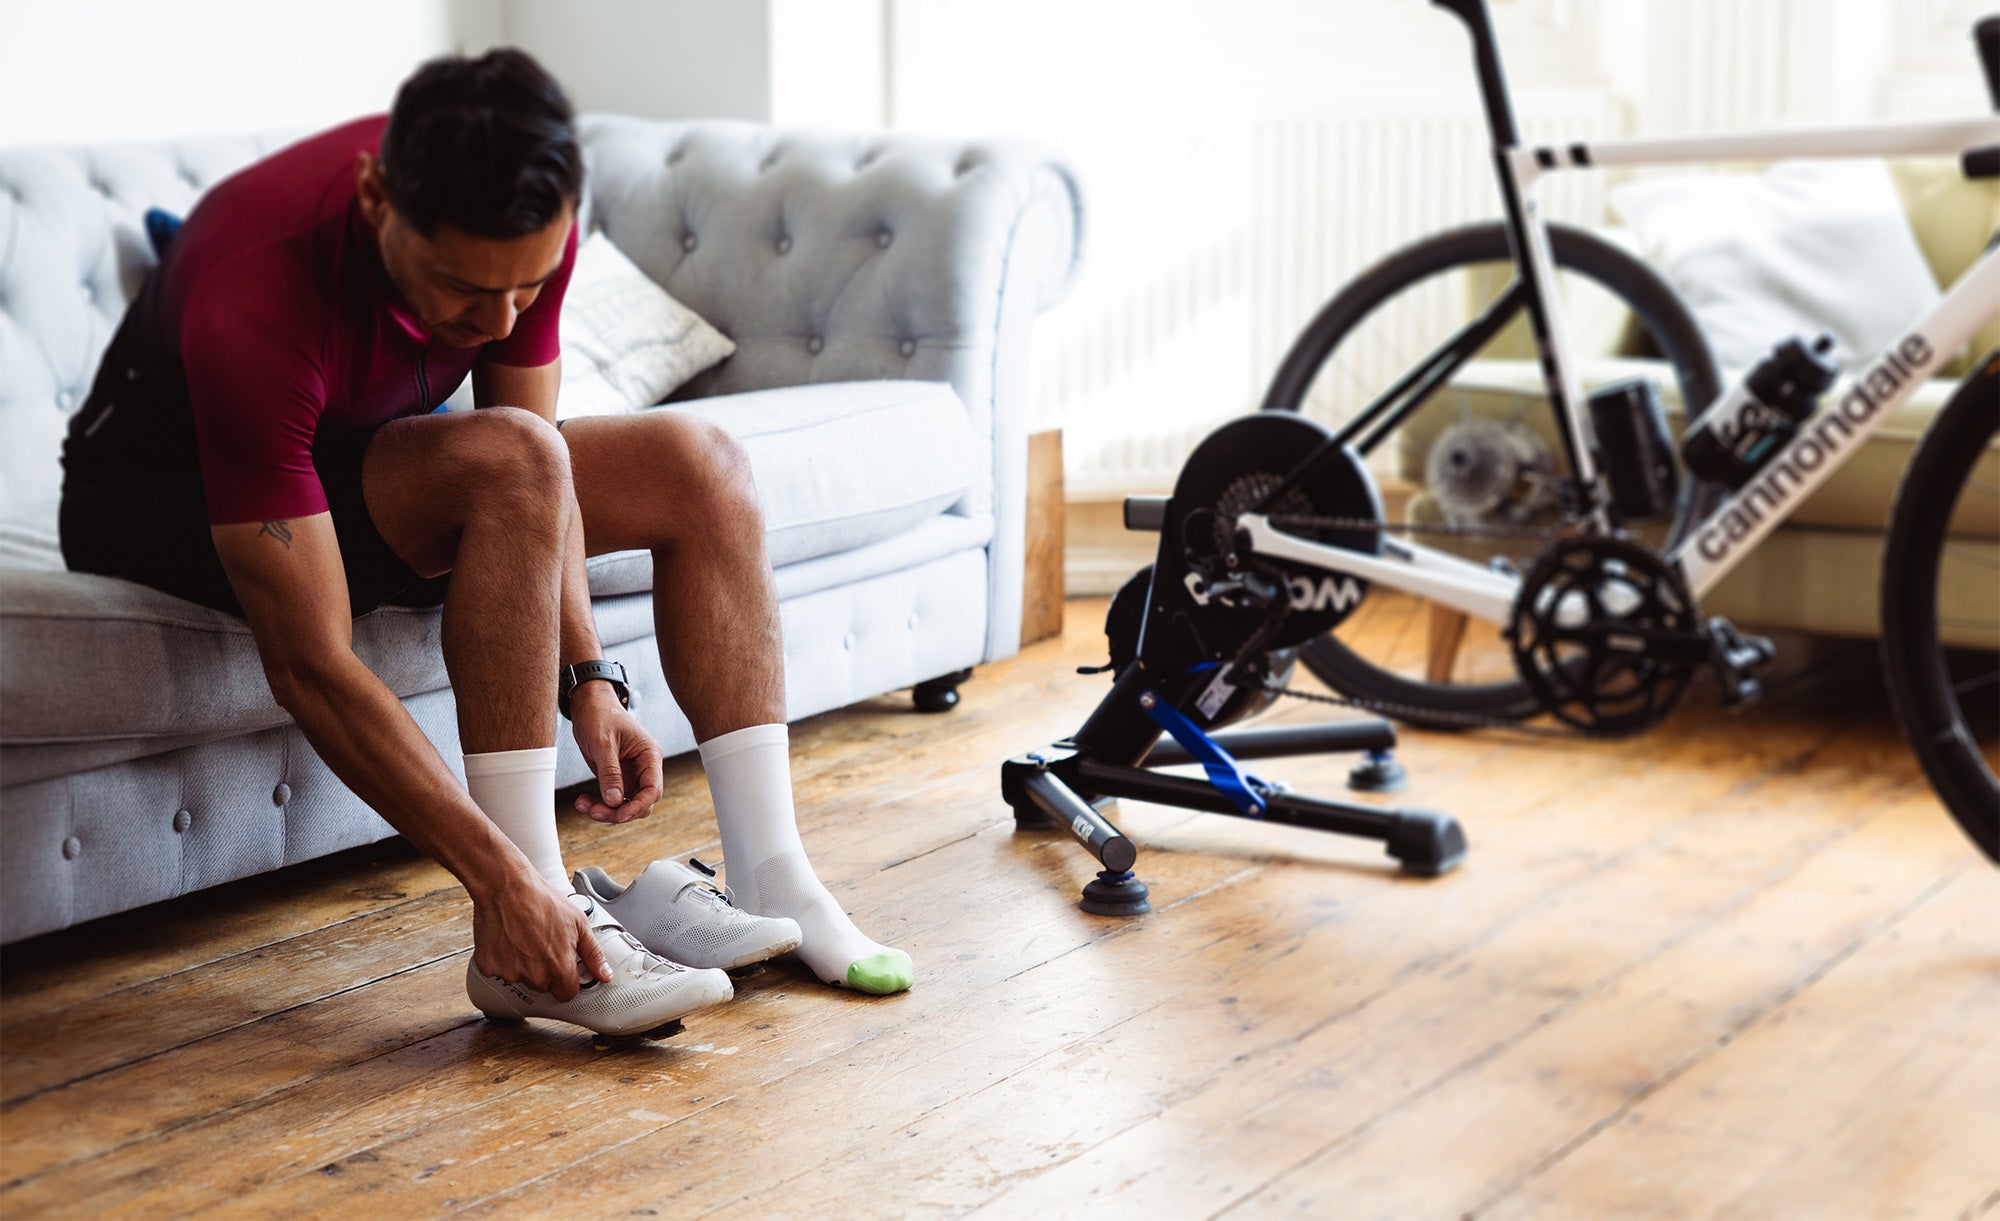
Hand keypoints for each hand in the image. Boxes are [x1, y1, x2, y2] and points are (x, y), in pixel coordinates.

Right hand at [470, 870, 612, 999]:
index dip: (567, 981)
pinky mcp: (488, 966)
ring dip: (521, 964)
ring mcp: (510, 973)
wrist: (507, 886)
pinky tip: (505, 938)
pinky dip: (500, 959)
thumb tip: (605, 975)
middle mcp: (535, 975)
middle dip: (543, 970)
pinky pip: (497, 970)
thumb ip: (593, 954)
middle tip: (540, 943)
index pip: (566, 993)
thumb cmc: (542, 900)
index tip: (562, 967)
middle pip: (543, 985)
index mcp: (559, 968)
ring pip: (520, 978)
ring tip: (522, 936)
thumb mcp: (578, 923)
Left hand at [570, 683, 662, 822]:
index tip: (618, 814)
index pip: (653, 790)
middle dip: (618, 812)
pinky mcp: (618, 778)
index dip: (637, 806)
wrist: (589, 705)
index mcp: (649, 756)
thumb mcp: (603, 743)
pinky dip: (599, 804)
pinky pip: (613, 799)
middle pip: (641, 803)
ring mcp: (631, 774)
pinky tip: (584, 801)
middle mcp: (644, 768)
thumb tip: (614, 801)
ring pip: (626, 805)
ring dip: (606, 811)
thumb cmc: (600, 715)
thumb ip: (610, 773)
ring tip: (584, 805)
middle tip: (594, 811)